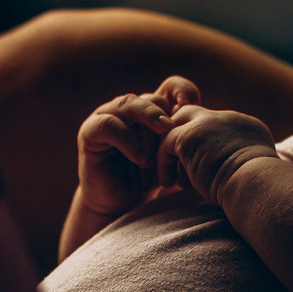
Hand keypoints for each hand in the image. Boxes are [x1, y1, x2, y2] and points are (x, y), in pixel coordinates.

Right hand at [77, 76, 200, 216]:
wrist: (121, 205)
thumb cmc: (150, 178)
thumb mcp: (171, 155)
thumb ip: (182, 135)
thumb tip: (203, 117)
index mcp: (152, 108)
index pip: (171, 86)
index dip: (183, 92)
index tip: (194, 106)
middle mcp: (130, 107)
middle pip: (151, 98)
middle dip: (163, 117)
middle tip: (172, 132)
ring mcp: (107, 116)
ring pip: (129, 104)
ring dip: (145, 124)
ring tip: (157, 148)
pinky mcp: (90, 132)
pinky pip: (108, 124)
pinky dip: (127, 139)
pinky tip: (141, 158)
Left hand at [157, 106, 276, 205]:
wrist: (255, 184)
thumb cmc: (258, 187)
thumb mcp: (256, 166)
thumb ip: (243, 159)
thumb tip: (232, 170)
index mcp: (246, 126)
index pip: (217, 125)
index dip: (206, 144)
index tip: (202, 168)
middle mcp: (227, 118)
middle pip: (195, 114)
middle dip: (184, 137)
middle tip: (181, 164)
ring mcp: (208, 123)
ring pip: (178, 126)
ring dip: (173, 152)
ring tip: (172, 179)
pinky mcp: (190, 136)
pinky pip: (166, 143)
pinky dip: (164, 163)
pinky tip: (168, 182)